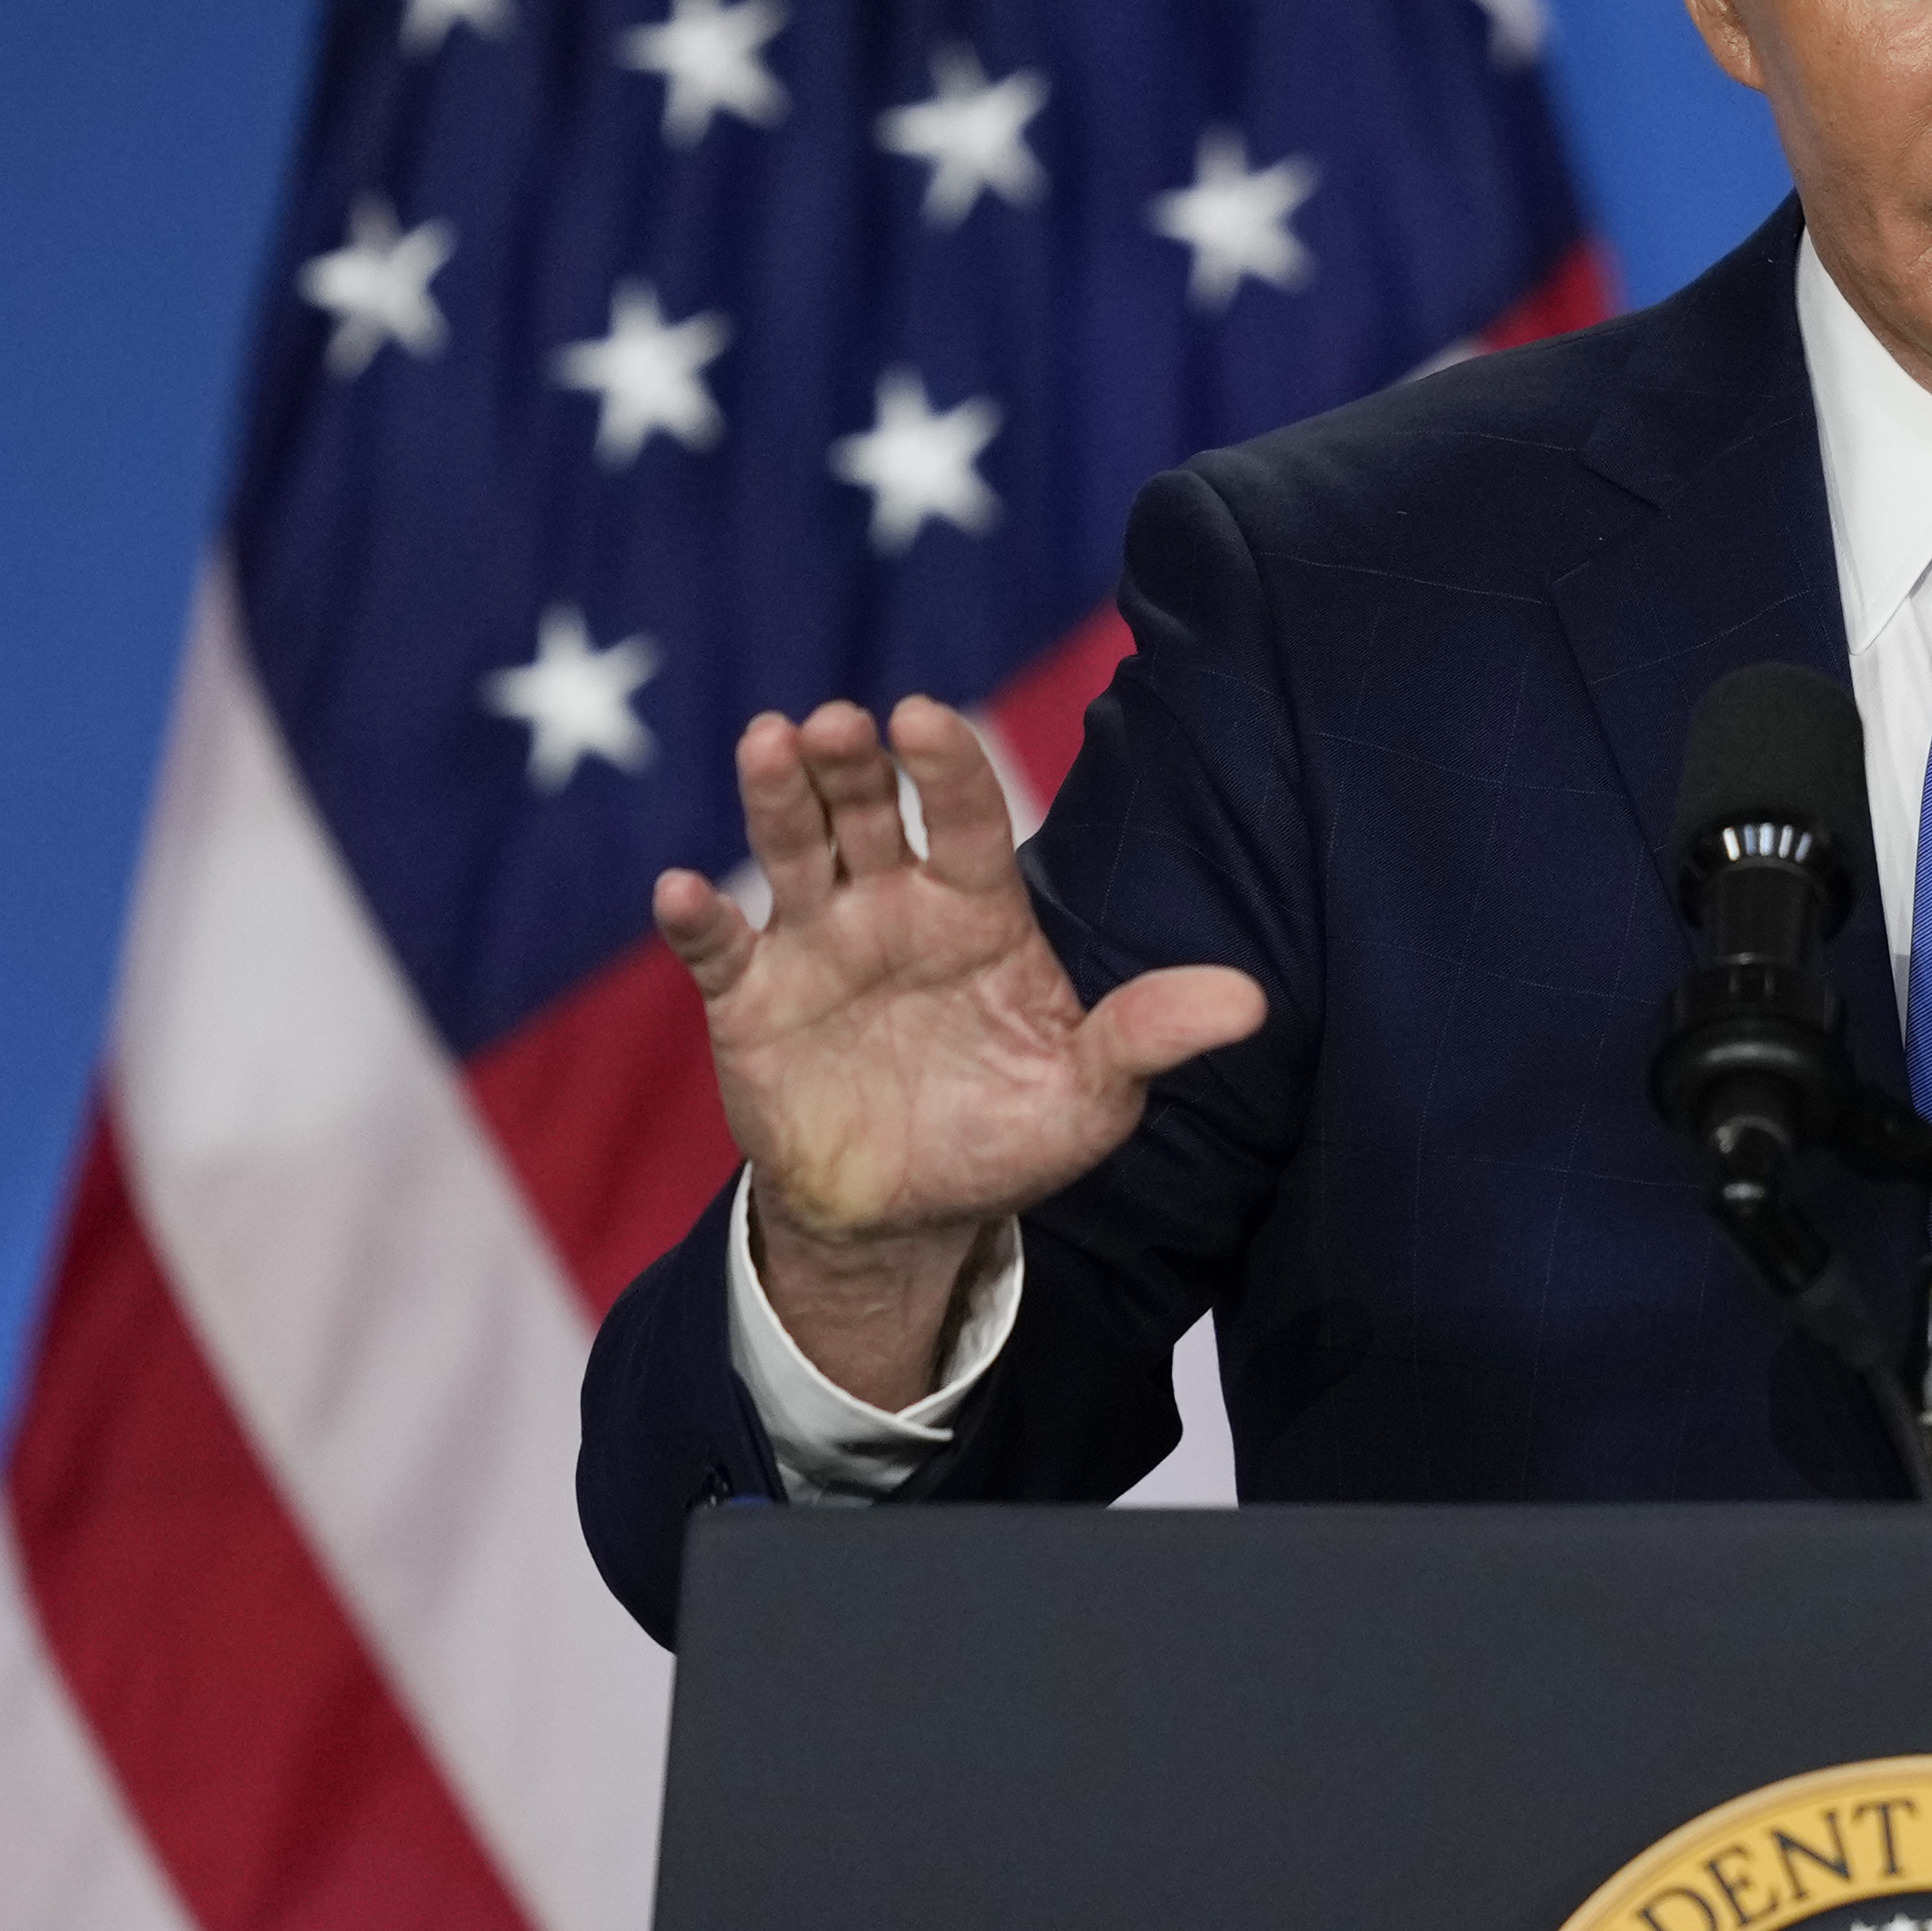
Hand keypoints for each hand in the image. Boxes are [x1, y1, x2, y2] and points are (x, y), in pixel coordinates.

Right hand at [650, 697, 1262, 1402]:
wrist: (911, 1214)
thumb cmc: (1008, 1132)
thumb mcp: (1093, 1094)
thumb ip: (1150, 1036)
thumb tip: (1251, 1004)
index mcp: (978, 910)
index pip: (968, 819)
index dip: (947, 768)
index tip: (926, 716)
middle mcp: (894, 906)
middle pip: (869, 814)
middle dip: (852, 765)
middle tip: (838, 722)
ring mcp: (818, 945)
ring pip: (794, 852)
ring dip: (778, 799)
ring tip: (768, 743)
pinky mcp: (753, 1001)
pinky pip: (720, 949)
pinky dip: (697, 919)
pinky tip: (680, 889)